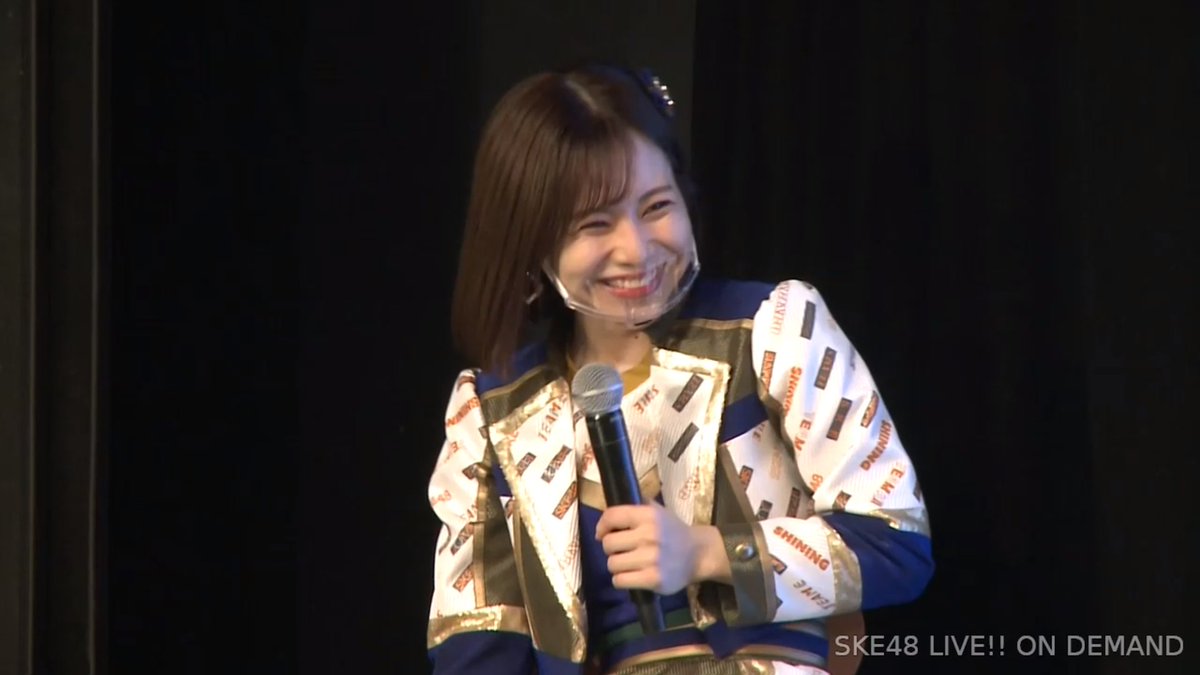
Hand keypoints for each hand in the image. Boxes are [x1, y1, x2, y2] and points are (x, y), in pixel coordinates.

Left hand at [595, 502, 730, 593]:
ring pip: (612, 564)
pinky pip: (620, 581)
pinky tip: (632, 575)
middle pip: (608, 544)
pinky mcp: (653, 579)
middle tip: (622, 550)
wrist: (698, 554)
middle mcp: (649, 535)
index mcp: (648, 515)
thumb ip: (634, 507)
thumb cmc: (672, 531)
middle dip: (611, 548)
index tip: (602, 533)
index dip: (602, 526)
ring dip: (617, 565)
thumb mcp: (657, 511)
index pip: (612, 516)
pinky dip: (622, 579)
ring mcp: (651, 559)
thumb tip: (607, 513)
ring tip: (628, 563)